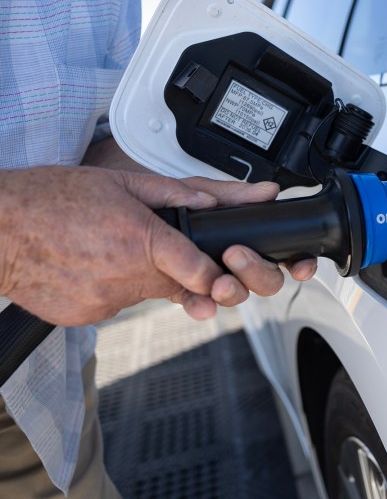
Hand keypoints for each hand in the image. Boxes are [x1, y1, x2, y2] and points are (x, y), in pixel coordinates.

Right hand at [0, 166, 315, 325]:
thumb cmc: (50, 198)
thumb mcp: (122, 181)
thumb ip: (178, 193)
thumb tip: (217, 199)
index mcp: (140, 241)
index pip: (200, 272)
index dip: (217, 275)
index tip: (223, 273)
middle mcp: (125, 277)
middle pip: (178, 284)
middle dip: (177, 268)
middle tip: (149, 244)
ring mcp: (104, 302)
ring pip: (147, 293)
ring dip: (142, 275)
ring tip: (108, 247)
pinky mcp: (86, 317)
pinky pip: (117, 304)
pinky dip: (113, 287)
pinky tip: (91, 263)